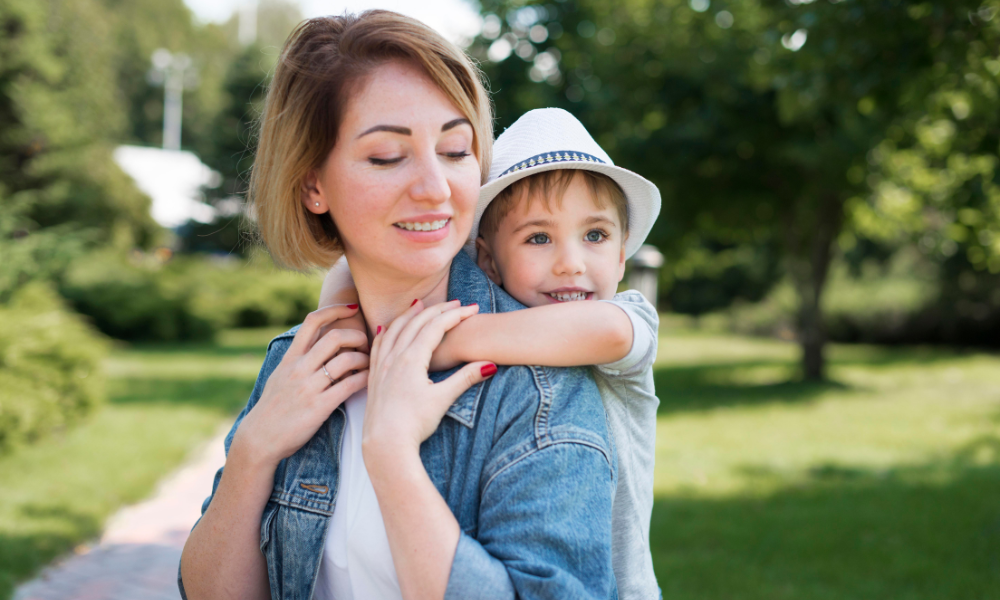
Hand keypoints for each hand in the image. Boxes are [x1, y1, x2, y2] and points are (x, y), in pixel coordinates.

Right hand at [234, 304, 370, 467]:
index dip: (335, 310)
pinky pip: (349, 386)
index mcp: (291, 358)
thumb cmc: (273, 407)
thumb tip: (316, 342)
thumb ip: (298, 359)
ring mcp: (309, 387)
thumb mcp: (280, 375)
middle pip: (335, 337)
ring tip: (368, 364)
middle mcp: (300, 368)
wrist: (260, 438)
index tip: (352, 308)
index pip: (312, 322)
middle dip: (357, 336)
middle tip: (366, 343)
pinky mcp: (319, 406)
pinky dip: (363, 379)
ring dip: (364, 359)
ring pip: (346, 360)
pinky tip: (367, 380)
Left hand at [363, 300, 495, 461]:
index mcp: (412, 359)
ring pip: (395, 329)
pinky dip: (386, 331)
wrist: (386, 444)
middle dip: (438, 310)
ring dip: (410, 315)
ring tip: (420, 305)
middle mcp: (395, 357)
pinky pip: (379, 345)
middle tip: (455, 303)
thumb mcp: (442, 399)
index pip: (436, 327)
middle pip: (417, 322)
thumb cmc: (414, 424)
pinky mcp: (375, 376)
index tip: (472, 309)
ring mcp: (382, 365)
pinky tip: (386, 328)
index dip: (456, 315)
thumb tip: (490, 364)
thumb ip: (465, 378)